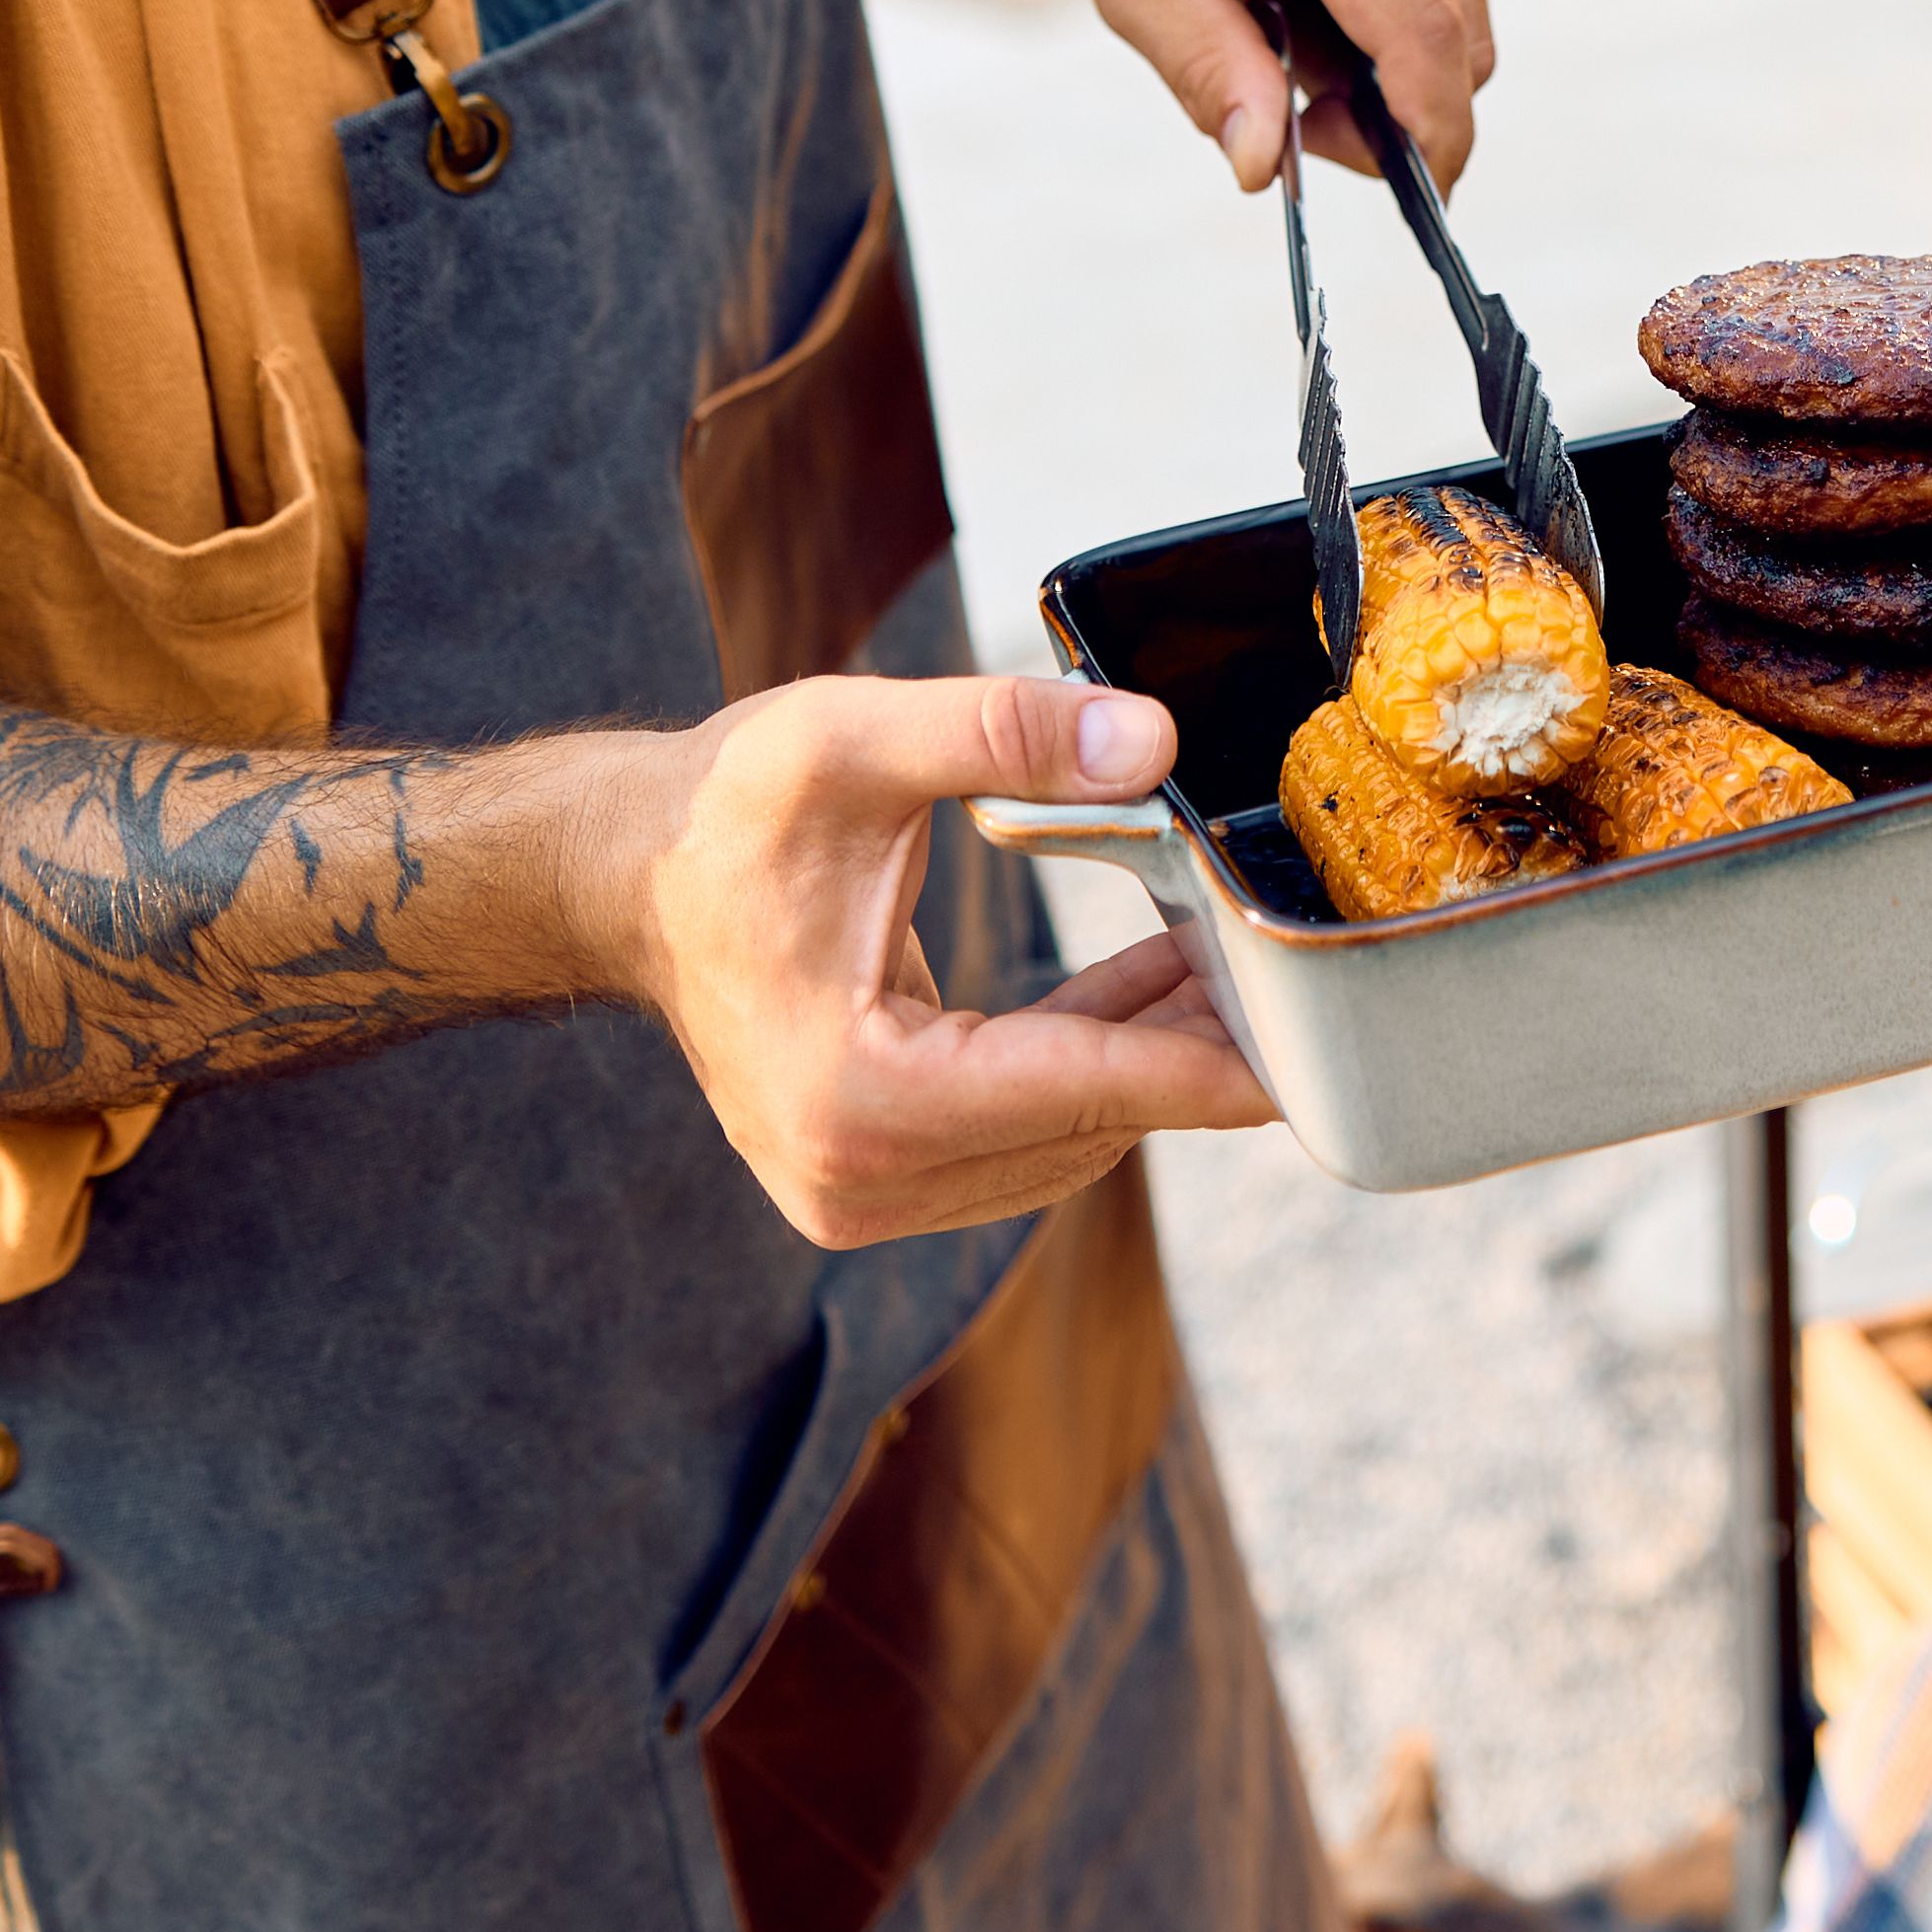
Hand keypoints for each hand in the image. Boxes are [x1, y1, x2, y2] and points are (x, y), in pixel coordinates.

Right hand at [621, 670, 1272, 1245]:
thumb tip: (1147, 742)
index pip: (1079, 1091)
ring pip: (1063, 1141)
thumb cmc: (721, 811)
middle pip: (1083, 1126)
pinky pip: (1023, 1133)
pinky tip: (1152, 986)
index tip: (1306, 1055)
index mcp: (853, 1099)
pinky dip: (1089, 1065)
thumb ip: (1001, 736)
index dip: (1202, 1068)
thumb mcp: (852, 741)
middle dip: (1190, 1050)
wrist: (625, 875)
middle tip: (1284, 960)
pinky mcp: (871, 1177)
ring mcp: (859, 1195)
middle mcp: (855, 1178)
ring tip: (1227, 958)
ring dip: (1147, 1058)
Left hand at [1074, 0, 1494, 192]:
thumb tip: (1263, 168)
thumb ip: (1203, 69)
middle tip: (1296, 116)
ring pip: (1469, 29)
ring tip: (1293, 36)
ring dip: (1395, 72)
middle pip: (1459, 44)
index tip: (1403, 202)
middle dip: (1396, 117)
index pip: (1417, 30)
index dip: (1425, 134)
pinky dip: (1403, 28)